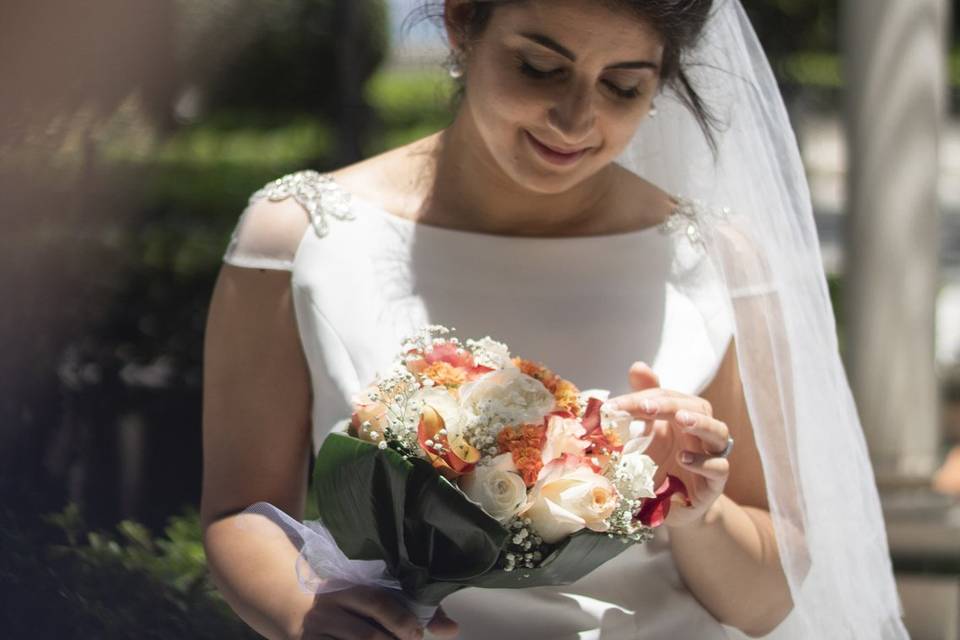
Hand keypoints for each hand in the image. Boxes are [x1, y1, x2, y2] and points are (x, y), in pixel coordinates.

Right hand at [298, 586, 457, 639]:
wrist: (289, 604)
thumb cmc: (345, 601)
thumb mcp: (368, 596)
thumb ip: (409, 607)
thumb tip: (453, 629)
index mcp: (345, 588)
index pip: (374, 601)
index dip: (398, 618)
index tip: (416, 632)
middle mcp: (328, 610)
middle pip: (366, 636)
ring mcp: (314, 635)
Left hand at [607, 361, 730, 528]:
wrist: (673, 509)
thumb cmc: (660, 467)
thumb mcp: (644, 436)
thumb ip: (641, 404)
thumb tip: (638, 365)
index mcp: (682, 416)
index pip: (666, 396)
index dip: (642, 397)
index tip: (613, 406)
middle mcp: (701, 431)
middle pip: (695, 406)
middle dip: (668, 404)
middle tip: (644, 406)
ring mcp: (712, 455)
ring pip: (718, 431)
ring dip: (699, 423)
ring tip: (680, 420)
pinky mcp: (716, 482)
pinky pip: (719, 467)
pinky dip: (704, 461)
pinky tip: (685, 458)